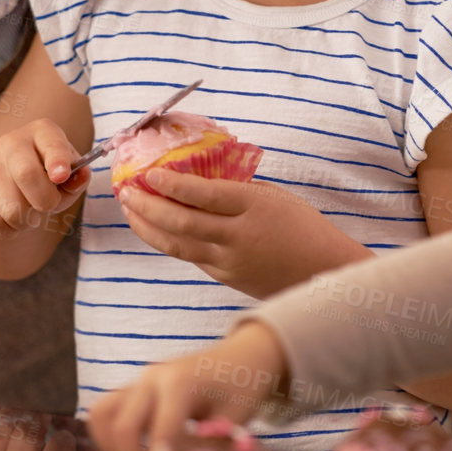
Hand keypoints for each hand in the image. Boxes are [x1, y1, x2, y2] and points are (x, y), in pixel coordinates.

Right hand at [0, 119, 89, 237]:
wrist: (12, 180)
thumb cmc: (48, 177)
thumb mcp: (69, 175)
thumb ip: (77, 178)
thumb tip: (80, 177)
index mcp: (43, 132)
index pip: (51, 144)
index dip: (57, 160)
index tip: (61, 176)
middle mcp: (12, 141)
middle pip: (27, 175)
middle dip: (44, 201)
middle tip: (47, 206)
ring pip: (11, 207)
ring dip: (27, 221)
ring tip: (29, 213)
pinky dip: (8, 229)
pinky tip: (11, 219)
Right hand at [87, 322, 288, 450]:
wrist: (242, 356)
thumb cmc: (242, 388)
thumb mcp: (235, 420)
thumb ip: (211, 448)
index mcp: (180, 383)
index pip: (160, 432)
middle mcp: (153, 378)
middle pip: (123, 426)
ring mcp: (139, 380)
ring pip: (101, 415)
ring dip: (110, 446)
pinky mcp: (134, 387)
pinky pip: (104, 410)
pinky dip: (106, 434)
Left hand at [123, 171, 368, 299]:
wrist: (324, 272)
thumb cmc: (304, 227)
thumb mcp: (276, 197)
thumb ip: (239, 189)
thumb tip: (200, 179)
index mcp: (254, 207)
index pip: (204, 195)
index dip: (172, 185)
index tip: (150, 173)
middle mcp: (238, 236)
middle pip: (182, 222)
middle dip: (148, 206)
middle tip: (127, 190)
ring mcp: (229, 262)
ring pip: (178, 245)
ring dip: (148, 227)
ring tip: (130, 210)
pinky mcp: (225, 278)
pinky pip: (191, 257)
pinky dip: (169, 242)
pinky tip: (155, 229)